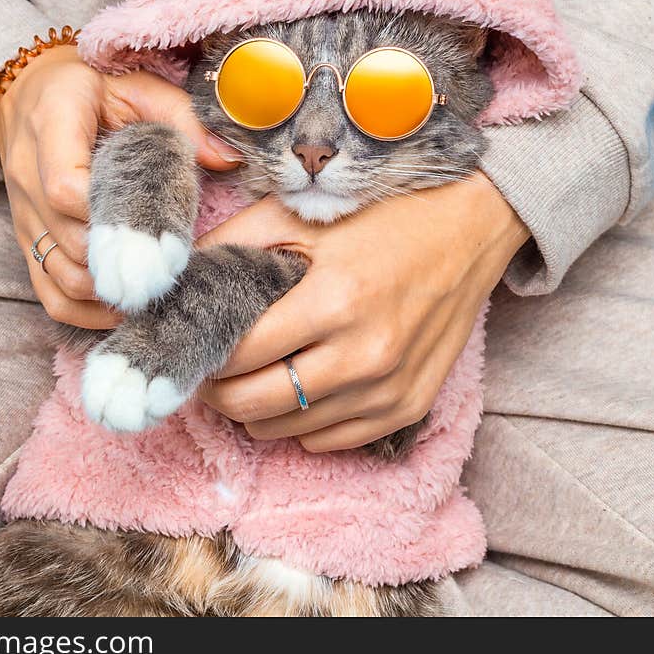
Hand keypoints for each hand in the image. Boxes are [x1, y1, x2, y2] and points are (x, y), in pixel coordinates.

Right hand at [0, 45, 240, 327]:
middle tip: (174, 270)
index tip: (160, 227)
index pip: (65, 187)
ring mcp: (23, 215)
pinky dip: (86, 313)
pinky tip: (126, 309)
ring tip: (157, 292)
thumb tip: (229, 158)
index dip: (111, 217)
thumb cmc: (94, 90)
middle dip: (124, 263)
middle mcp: (27, 175)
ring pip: (60, 277)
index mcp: (51, 125)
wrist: (28, 95)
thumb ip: (182, 117)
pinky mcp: (26, 242)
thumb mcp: (139, 88)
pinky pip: (48, 294)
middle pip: (69, 243)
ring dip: (109, 294)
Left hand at [197, 173, 528, 450]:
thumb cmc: (385, 214)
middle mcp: (364, 356)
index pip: (240, 356)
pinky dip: (304, 423)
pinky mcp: (409, 406)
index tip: (197, 345)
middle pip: (256, 405)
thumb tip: (182, 273)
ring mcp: (390, 388)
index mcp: (334, 301)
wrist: (471, 227)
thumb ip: (236, 240)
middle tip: (214, 370)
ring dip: (258, 411)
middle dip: (220, 392)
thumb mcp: (305, 212)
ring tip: (253, 378)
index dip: (205, 355)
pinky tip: (300, 388)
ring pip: (290, 431)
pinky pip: (332, 440)